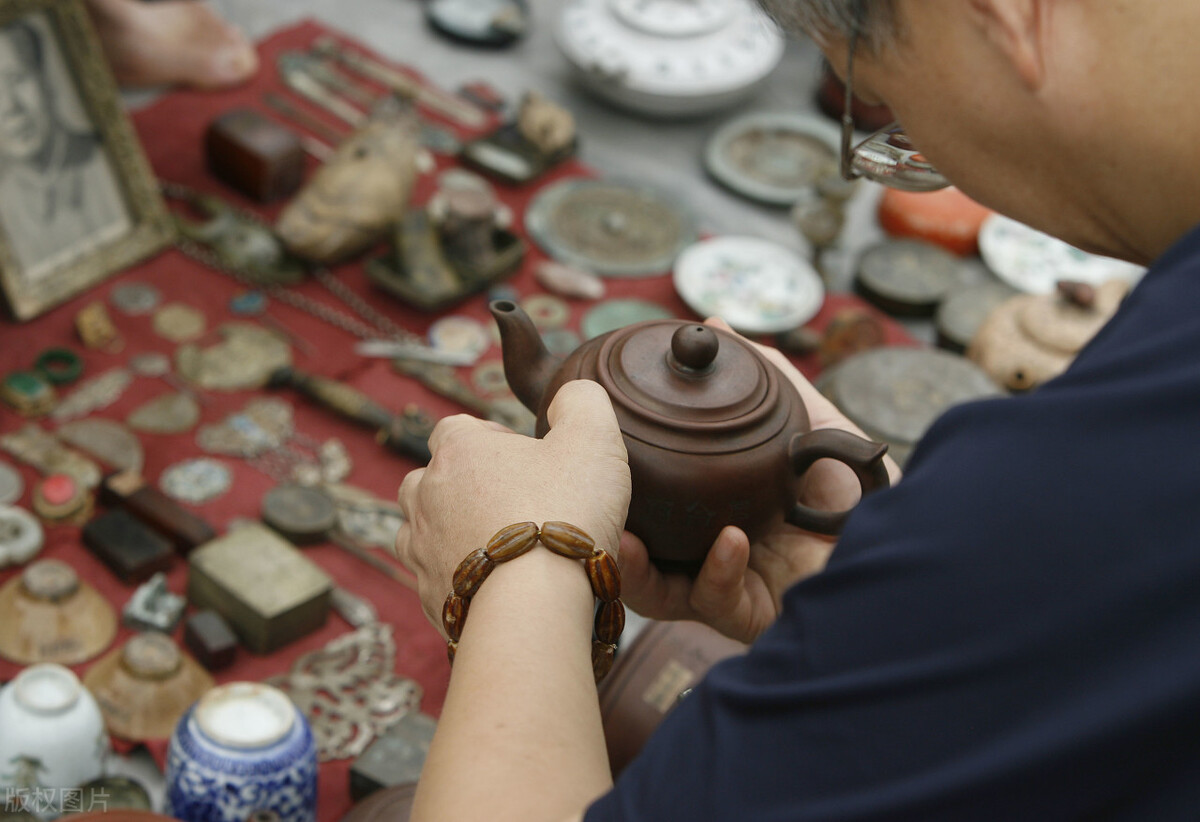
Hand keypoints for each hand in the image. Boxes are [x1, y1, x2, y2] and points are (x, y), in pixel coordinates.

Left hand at [394, 380, 630, 628]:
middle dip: (463, 487)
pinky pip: (438, 581)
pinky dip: (460, 581)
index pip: (455, 428)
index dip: (489, 437)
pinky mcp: (429, 598)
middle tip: (512, 504)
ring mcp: (421, 551)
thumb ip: (582, 402)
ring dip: (452, 533)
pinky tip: (496, 589)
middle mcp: (426, 496)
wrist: (536, 606)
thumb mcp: (594, 438)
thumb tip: (571, 394)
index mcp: (457, 451)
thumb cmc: (565, 514)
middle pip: (430, 479)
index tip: (524, 458)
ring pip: (423, 531)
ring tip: (498, 548)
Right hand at [618, 319, 902, 644]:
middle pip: (643, 553)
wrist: (921, 551)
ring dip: (640, 566)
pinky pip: (718, 603)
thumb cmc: (868, 492)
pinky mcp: (757, 623)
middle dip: (612, 535)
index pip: (653, 504)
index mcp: (719, 511)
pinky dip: (718, 572)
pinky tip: (731, 542)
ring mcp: (733, 592)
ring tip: (629, 538)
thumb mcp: (816, 424)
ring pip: (661, 591)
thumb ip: (771, 377)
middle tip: (594, 504)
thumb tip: (716, 324)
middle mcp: (717, 554)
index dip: (620, 485)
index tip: (598, 452)